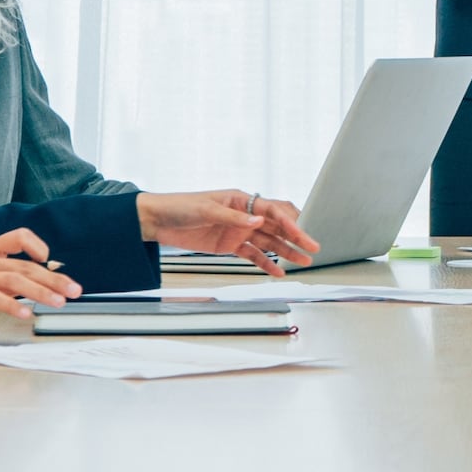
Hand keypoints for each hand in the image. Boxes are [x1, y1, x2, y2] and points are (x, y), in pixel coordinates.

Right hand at [0, 228, 77, 346]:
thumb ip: (11, 278)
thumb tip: (44, 282)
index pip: (19, 235)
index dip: (39, 246)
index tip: (53, 262)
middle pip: (24, 264)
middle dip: (53, 278)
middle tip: (73, 290)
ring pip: (13, 279)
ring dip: (40, 292)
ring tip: (57, 302)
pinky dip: (12, 305)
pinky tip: (26, 314)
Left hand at [142, 188, 312, 270]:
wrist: (158, 221)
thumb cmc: (179, 207)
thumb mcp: (205, 210)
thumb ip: (232, 217)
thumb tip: (258, 220)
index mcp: (240, 199)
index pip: (272, 210)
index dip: (290, 222)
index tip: (303, 234)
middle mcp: (243, 214)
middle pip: (276, 225)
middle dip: (296, 236)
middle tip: (313, 248)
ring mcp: (238, 230)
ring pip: (269, 241)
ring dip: (286, 251)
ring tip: (303, 261)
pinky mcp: (230, 244)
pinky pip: (253, 254)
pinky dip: (266, 263)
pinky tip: (278, 272)